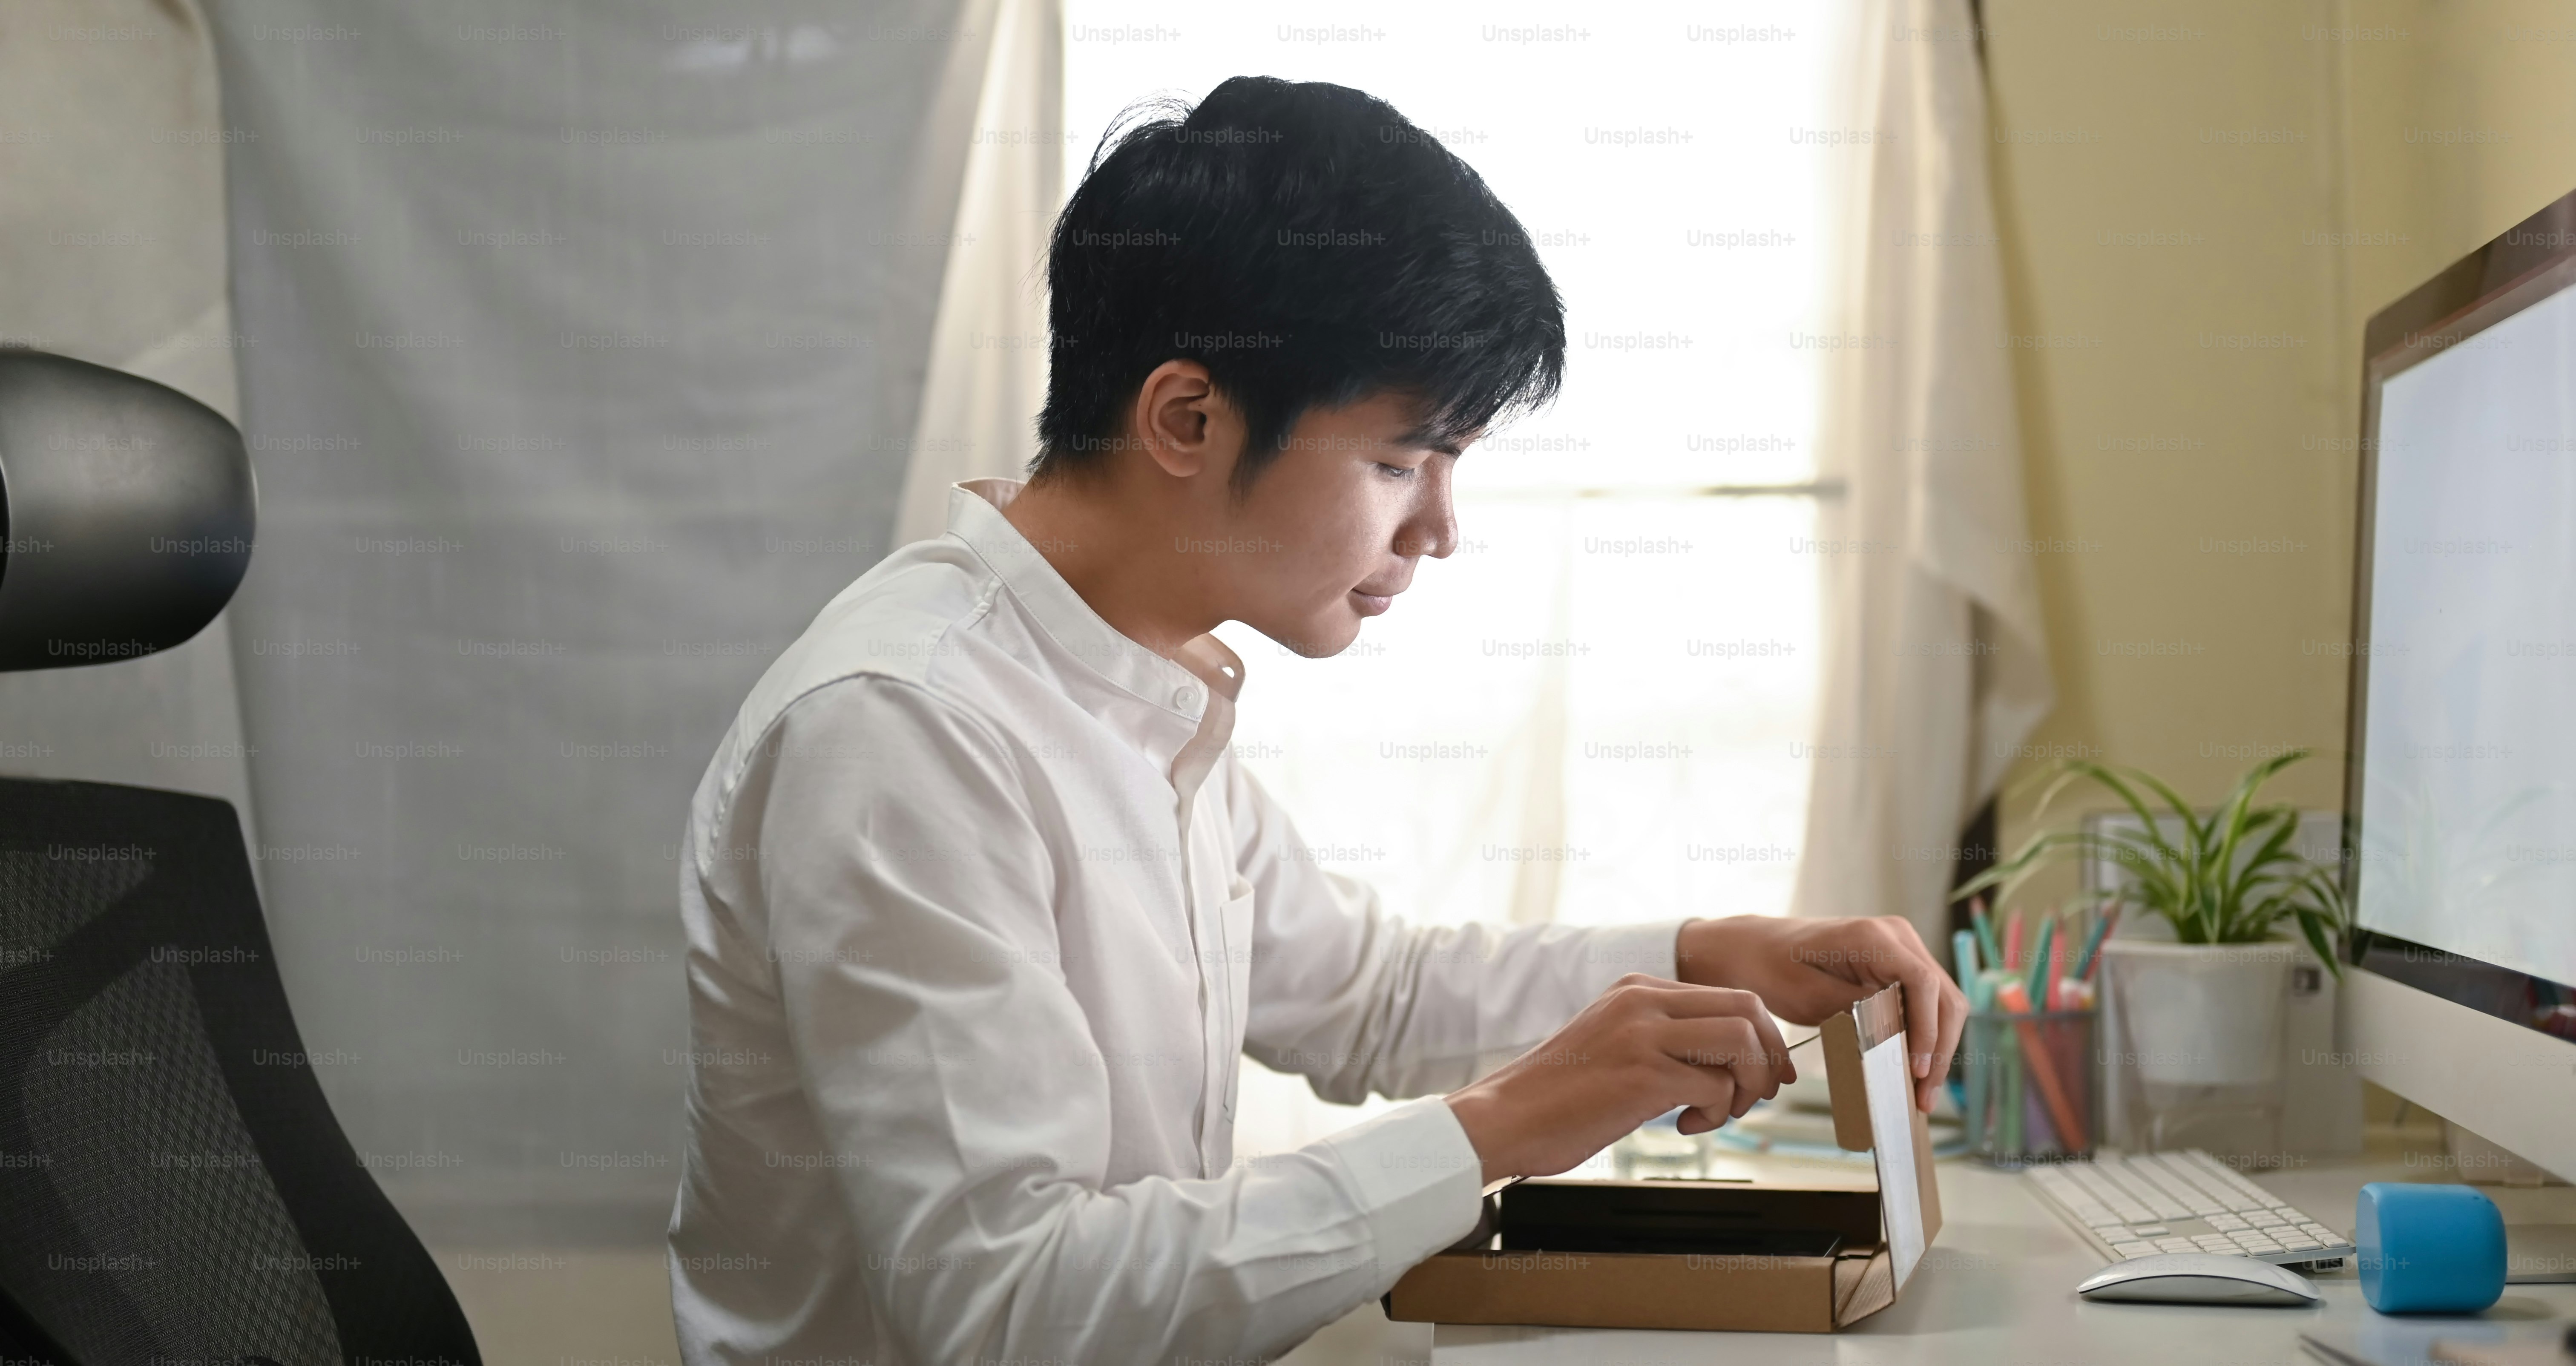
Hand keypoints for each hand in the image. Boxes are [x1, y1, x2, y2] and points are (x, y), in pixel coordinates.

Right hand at [1443, 975, 1791, 1184]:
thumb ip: (1661, 1036)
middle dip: (1767, 1057)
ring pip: (1740, 1042)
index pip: (1729, 996)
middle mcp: (1642, 1001)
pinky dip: (1715, 1114)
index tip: (1765, 1074)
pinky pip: (1716, 1086)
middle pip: (1747, 1009)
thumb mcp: (1613, 1042)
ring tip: (1718, 1112)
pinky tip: (1682, 1127)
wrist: (1506, 1118)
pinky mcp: (1643, 1075)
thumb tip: (1724, 1059)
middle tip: (1758, 1095)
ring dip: (1747, 1086)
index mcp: (1636, 989)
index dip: (1762, 1038)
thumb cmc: (1557, 1095)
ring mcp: (1643, 1035)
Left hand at [1674, 914, 1965, 1113]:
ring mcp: (1902, 949)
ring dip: (1937, 1048)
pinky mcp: (1898, 966)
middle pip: (1943, 996)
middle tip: (1924, 1098)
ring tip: (1922, 1094)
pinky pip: (1926, 1004)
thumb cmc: (1772, 970)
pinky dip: (1925, 1037)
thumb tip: (1899, 1043)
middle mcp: (1896, 936)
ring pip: (1942, 1003)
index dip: (1927, 1029)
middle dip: (1939, 1049)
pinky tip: (1914, 1071)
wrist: (1755, 949)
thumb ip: (1857, 1014)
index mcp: (1872, 937)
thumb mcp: (1808, 998)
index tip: (1918, 1070)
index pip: (1921, 982)